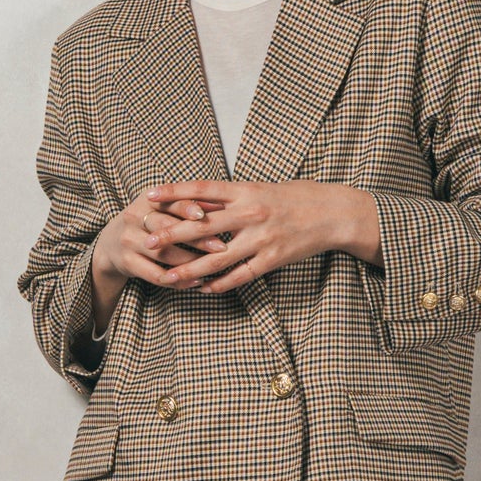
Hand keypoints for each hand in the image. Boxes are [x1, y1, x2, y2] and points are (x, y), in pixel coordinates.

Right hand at [90, 190, 229, 326]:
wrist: (111, 244)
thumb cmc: (147, 223)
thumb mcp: (161, 208)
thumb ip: (187, 205)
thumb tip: (220, 204)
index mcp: (146, 199)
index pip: (169, 202)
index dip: (187, 208)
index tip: (207, 216)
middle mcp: (133, 216)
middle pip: (167, 228)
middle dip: (196, 238)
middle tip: (220, 246)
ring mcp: (128, 240)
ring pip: (163, 253)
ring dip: (190, 262)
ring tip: (211, 267)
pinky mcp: (127, 262)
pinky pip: (155, 274)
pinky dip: (177, 280)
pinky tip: (195, 282)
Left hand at [141, 179, 381, 291]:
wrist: (333, 212)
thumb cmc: (297, 198)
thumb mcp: (263, 189)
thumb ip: (233, 197)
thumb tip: (201, 202)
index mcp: (245, 190)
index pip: (200, 190)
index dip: (173, 193)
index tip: (148, 196)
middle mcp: (249, 213)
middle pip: (201, 226)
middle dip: (171, 235)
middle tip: (147, 242)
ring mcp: (260, 238)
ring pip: (216, 258)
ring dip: (189, 269)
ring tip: (167, 277)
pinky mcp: (272, 259)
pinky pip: (240, 276)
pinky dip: (220, 284)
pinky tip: (204, 290)